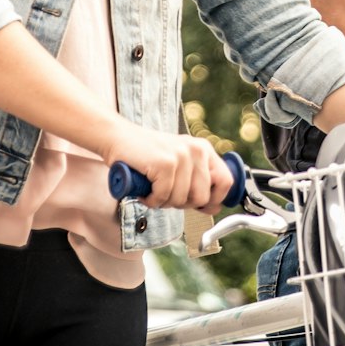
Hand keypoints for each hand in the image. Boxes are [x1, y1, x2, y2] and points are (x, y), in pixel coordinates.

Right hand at [103, 123, 233, 212]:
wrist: (118, 138)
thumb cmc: (147, 155)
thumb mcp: (180, 163)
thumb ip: (198, 182)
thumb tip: (213, 208)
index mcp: (204, 149)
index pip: (226, 181)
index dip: (215, 199)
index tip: (200, 206)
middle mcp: (196, 150)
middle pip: (202, 196)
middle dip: (182, 204)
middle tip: (166, 194)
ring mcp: (181, 156)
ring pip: (181, 200)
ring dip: (163, 202)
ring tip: (153, 189)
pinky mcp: (165, 163)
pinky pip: (163, 197)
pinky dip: (151, 200)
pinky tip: (145, 191)